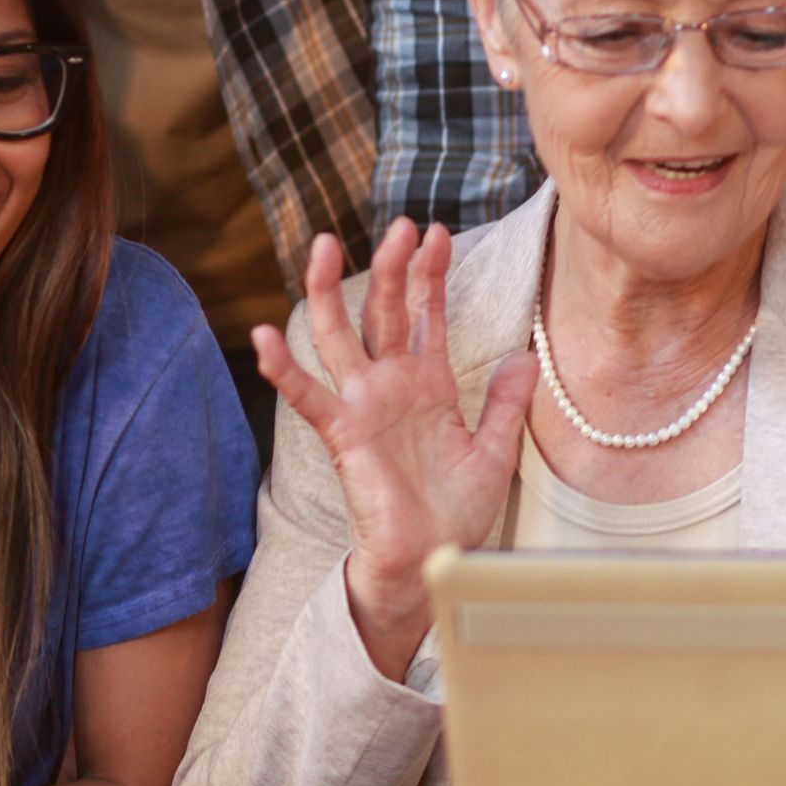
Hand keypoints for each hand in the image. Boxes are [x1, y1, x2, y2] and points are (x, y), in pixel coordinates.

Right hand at [253, 221, 532, 679]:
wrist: (432, 562)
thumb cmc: (457, 512)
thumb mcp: (495, 451)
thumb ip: (506, 403)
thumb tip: (524, 355)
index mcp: (429, 384)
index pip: (424, 315)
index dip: (429, 276)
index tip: (436, 233)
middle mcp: (391, 386)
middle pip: (383, 312)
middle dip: (390, 267)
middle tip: (400, 224)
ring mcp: (364, 405)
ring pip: (340, 336)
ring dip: (329, 290)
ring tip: (322, 242)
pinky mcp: (343, 434)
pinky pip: (307, 397)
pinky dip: (283, 368)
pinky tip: (261, 336)